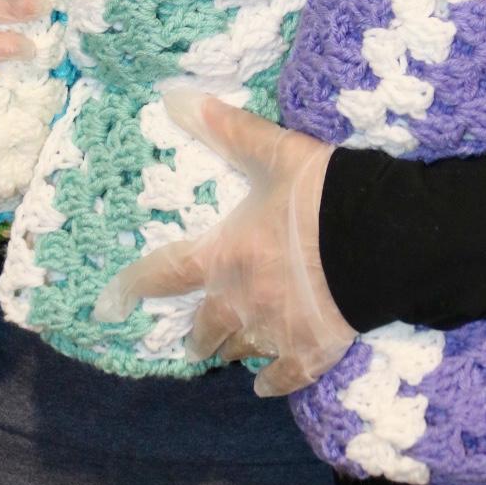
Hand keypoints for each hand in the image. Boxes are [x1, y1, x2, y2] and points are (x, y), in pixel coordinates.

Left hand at [92, 91, 354, 397]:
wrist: (379, 237)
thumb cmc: (320, 194)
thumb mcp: (272, 153)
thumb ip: (226, 129)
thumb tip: (173, 97)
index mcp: (224, 256)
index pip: (165, 275)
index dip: (132, 288)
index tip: (107, 306)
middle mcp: (240, 301)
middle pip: (205, 328)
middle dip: (198, 334)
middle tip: (193, 340)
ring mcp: (276, 332)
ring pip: (240, 352)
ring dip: (230, 351)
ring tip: (227, 354)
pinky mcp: (312, 351)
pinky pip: (284, 378)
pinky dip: (273, 382)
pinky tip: (265, 386)